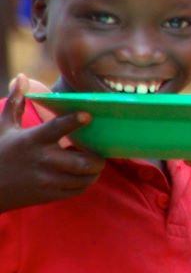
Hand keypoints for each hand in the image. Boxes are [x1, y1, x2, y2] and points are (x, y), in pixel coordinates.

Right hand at [0, 74, 104, 211]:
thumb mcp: (4, 127)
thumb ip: (16, 102)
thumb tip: (21, 76)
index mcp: (33, 140)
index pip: (56, 128)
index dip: (74, 121)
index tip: (88, 115)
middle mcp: (43, 160)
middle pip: (82, 162)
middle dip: (98, 157)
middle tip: (100, 151)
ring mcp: (47, 180)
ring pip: (84, 178)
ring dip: (94, 170)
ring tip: (93, 162)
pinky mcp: (49, 195)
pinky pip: (77, 190)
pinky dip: (85, 182)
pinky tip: (82, 174)